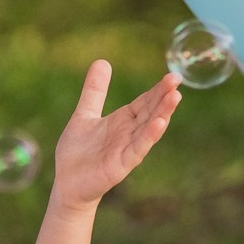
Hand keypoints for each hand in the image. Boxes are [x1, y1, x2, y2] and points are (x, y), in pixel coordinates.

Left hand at [49, 60, 178, 214]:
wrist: (67, 183)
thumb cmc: (77, 152)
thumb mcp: (84, 114)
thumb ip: (94, 91)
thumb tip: (102, 61)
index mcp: (122, 121)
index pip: (144, 102)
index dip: (158, 89)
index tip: (173, 76)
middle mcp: (128, 133)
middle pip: (150, 112)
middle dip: (164, 97)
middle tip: (177, 80)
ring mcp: (126, 149)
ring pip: (148, 129)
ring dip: (162, 114)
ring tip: (175, 98)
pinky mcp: (120, 165)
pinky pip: (137, 149)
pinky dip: (148, 136)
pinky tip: (159, 123)